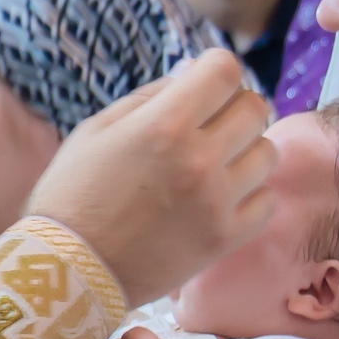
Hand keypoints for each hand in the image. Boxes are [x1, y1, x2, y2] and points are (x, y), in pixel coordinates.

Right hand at [26, 50, 274, 305]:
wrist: (70, 268)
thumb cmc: (73, 193)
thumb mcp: (97, 129)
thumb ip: (151, 97)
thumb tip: (193, 74)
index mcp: (164, 124)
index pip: (226, 70)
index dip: (215, 71)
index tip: (204, 84)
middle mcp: (199, 158)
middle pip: (255, 108)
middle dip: (233, 108)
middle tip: (209, 125)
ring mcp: (218, 201)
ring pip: (267, 152)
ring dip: (244, 151)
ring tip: (215, 165)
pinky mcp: (226, 238)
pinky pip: (267, 200)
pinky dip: (249, 195)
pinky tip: (221, 197)